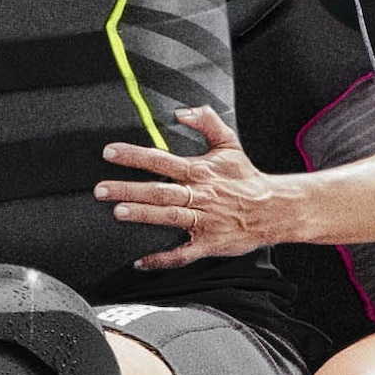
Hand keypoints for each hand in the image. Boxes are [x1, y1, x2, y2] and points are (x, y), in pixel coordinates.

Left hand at [96, 104, 300, 264]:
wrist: (274, 208)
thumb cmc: (246, 178)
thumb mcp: (228, 143)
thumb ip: (206, 121)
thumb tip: (181, 111)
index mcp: (200, 171)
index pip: (161, 160)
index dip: (134, 155)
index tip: (109, 152)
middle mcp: (199, 195)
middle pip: (159, 190)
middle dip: (128, 188)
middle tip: (100, 189)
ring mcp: (204, 220)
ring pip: (169, 216)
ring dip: (144, 214)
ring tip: (119, 212)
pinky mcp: (209, 243)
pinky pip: (183, 254)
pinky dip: (162, 260)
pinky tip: (140, 262)